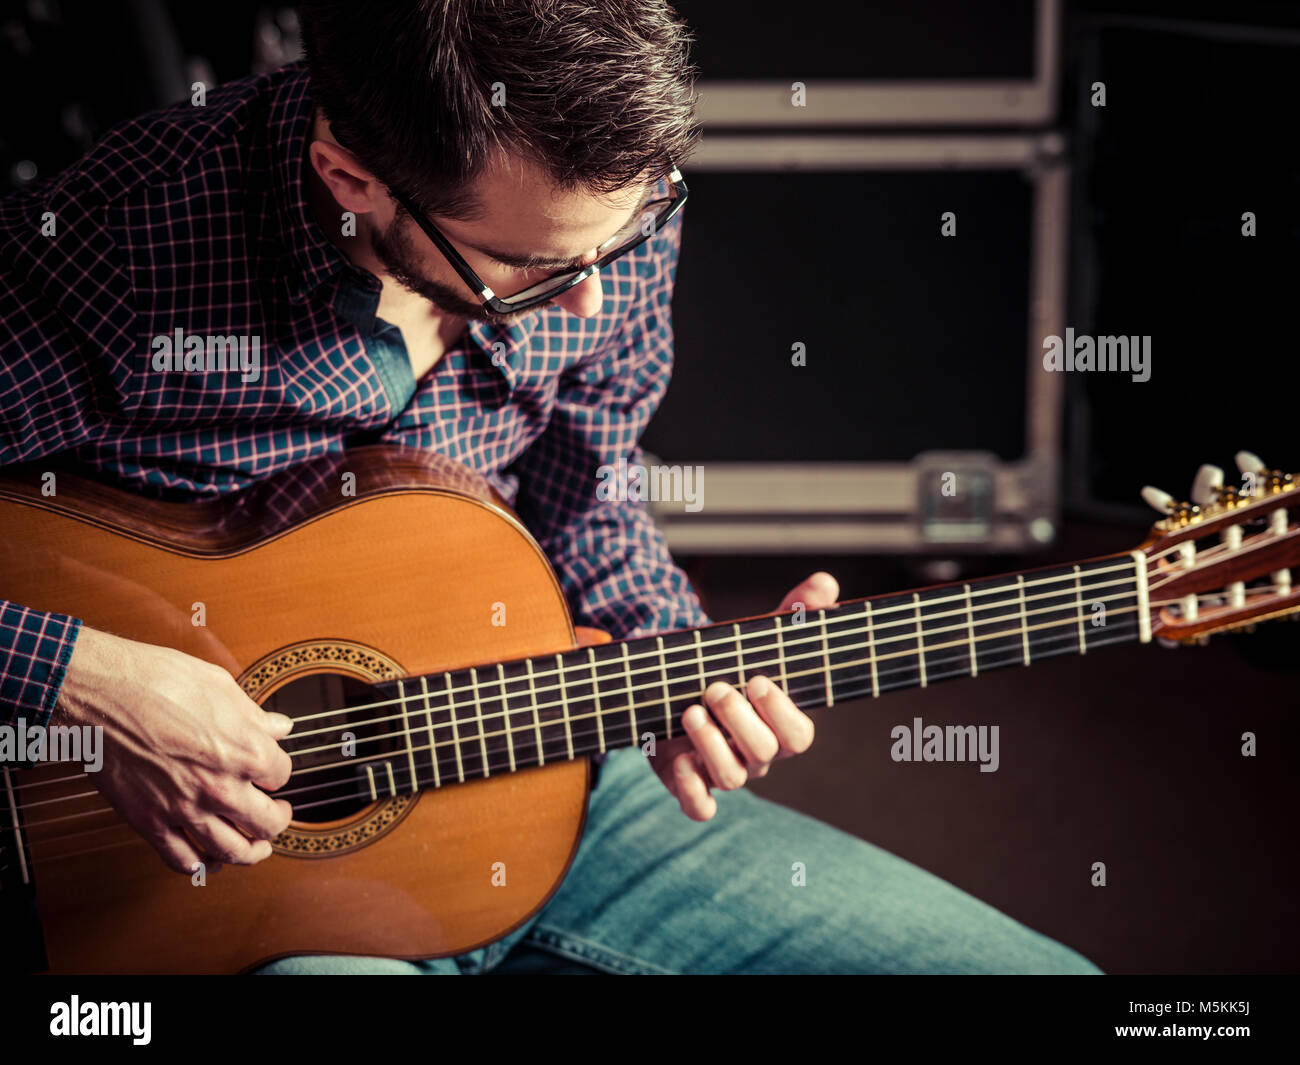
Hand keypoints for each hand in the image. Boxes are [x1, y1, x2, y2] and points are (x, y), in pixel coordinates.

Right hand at [54, 627, 294, 873]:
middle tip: (278, 812)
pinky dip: (200, 865)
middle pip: (267, 823)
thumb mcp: (220, 687)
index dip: (278, 770)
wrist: (102, 695)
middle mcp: (221, 788)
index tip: (272, 768)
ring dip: (251, 852)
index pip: (282, 775)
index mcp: (246, 752)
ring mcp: (185, 809)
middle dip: (278, 819)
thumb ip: (255, 716)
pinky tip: (207, 860)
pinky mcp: (150, 822)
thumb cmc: (157, 682)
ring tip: (256, 845)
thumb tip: (279, 726)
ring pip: (232, 851)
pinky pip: (182, 860)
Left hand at [649, 572, 838, 820]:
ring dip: (712, 746)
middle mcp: (757, 754)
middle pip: (766, 754)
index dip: (782, 712)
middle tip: (716, 687)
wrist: (677, 686)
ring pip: (734, 778)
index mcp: (780, 724)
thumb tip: (824, 584)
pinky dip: (692, 790)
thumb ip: (793, 613)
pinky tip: (679, 760)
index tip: (758, 679)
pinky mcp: (690, 784)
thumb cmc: (729, 665)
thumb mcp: (759, 637)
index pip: (799, 735)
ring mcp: (724, 771)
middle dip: (741, 721)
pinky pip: (700, 807)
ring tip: (690, 711)